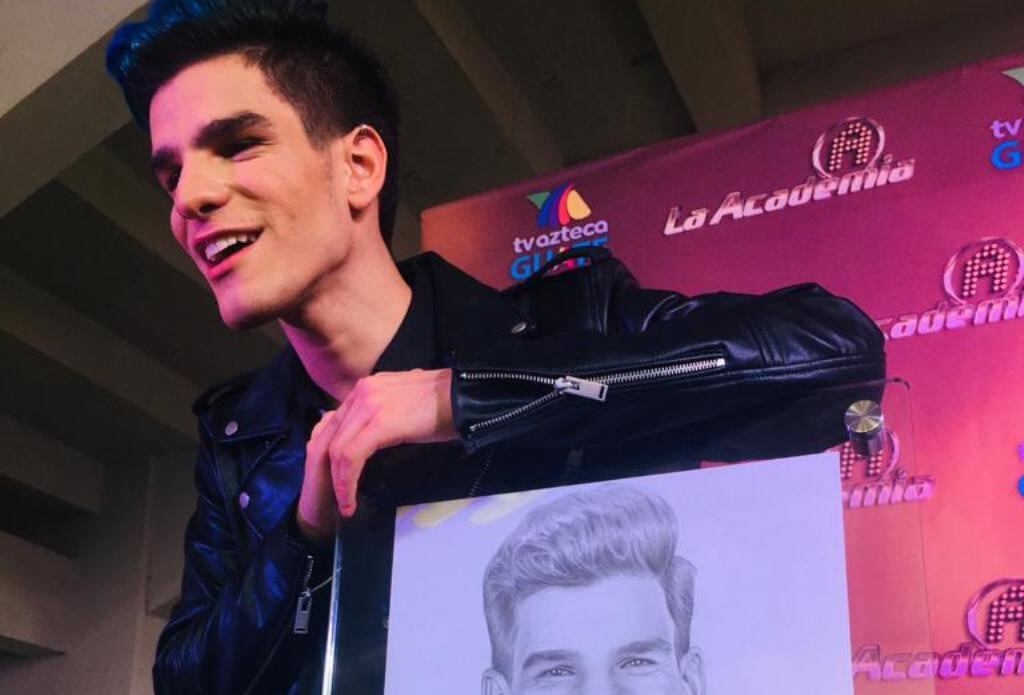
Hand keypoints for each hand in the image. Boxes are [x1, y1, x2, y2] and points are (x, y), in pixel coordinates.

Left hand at [295, 368, 454, 539]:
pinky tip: (351, 500)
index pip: (333, 425)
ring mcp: (369, 404)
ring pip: (337, 449)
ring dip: (337, 483)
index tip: (334, 481)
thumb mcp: (403, 407)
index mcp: (366, 388)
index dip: (328, 457)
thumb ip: (382, 417)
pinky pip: (352, 456)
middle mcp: (361, 392)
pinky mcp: (380, 421)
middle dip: (327, 473)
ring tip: (345, 505)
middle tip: (335, 500)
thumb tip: (372, 438)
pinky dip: (347, 482)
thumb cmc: (444, 406)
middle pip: (328, 438)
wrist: (467, 396)